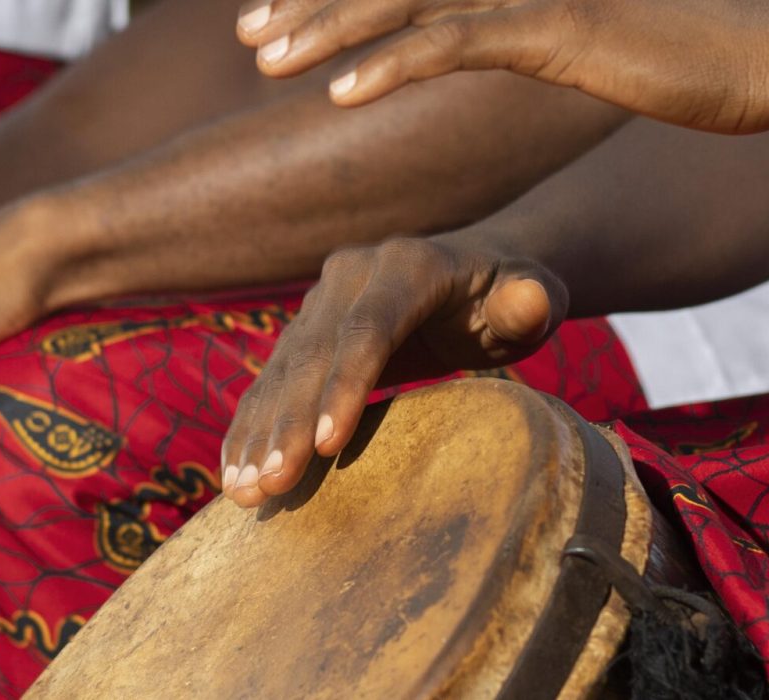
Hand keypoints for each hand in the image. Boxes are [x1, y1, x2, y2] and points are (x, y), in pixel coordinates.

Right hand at [220, 236, 565, 507]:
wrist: (477, 266)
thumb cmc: (512, 291)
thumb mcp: (534, 292)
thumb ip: (531, 301)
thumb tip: (529, 302)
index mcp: (408, 265)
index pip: (369, 328)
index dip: (345, 385)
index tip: (324, 445)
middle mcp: (352, 275)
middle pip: (314, 354)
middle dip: (288, 423)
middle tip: (271, 485)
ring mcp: (323, 302)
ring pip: (282, 371)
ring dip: (259, 433)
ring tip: (243, 493)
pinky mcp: (308, 331)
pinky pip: (272, 381)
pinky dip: (252, 427)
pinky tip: (234, 474)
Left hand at [235, 0, 768, 133]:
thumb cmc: (701, 53)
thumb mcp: (602, 42)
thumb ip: (541, 34)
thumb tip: (498, 45)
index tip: (284, 15)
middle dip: (312, 2)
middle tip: (250, 33)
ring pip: (408, 1)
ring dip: (326, 29)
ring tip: (264, 56)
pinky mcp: (562, 25)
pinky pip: (457, 43)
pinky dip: (390, 66)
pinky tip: (338, 94)